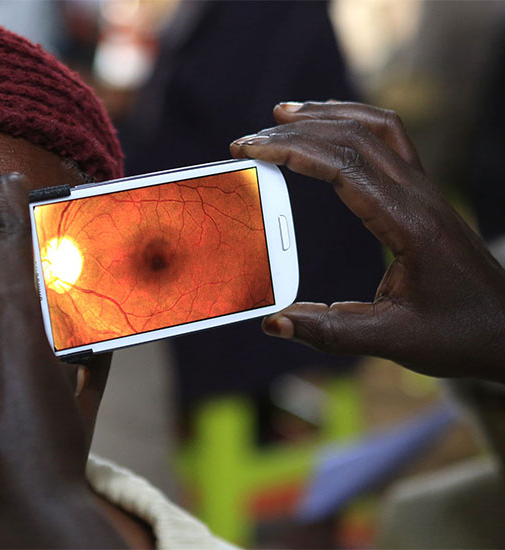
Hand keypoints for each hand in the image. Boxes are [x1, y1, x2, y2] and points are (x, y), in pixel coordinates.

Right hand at [231, 101, 504, 381]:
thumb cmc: (459, 336)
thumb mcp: (391, 341)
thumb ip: (329, 331)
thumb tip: (274, 322)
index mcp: (409, 225)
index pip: (344, 166)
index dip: (292, 151)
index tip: (251, 149)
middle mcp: (420, 198)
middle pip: (355, 137)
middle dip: (297, 131)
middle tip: (249, 139)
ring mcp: (426, 193)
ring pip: (376, 129)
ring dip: (328, 116)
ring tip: (284, 113)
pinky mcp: (424, 198)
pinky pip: (390, 142)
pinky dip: (354, 125)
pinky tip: (330, 132)